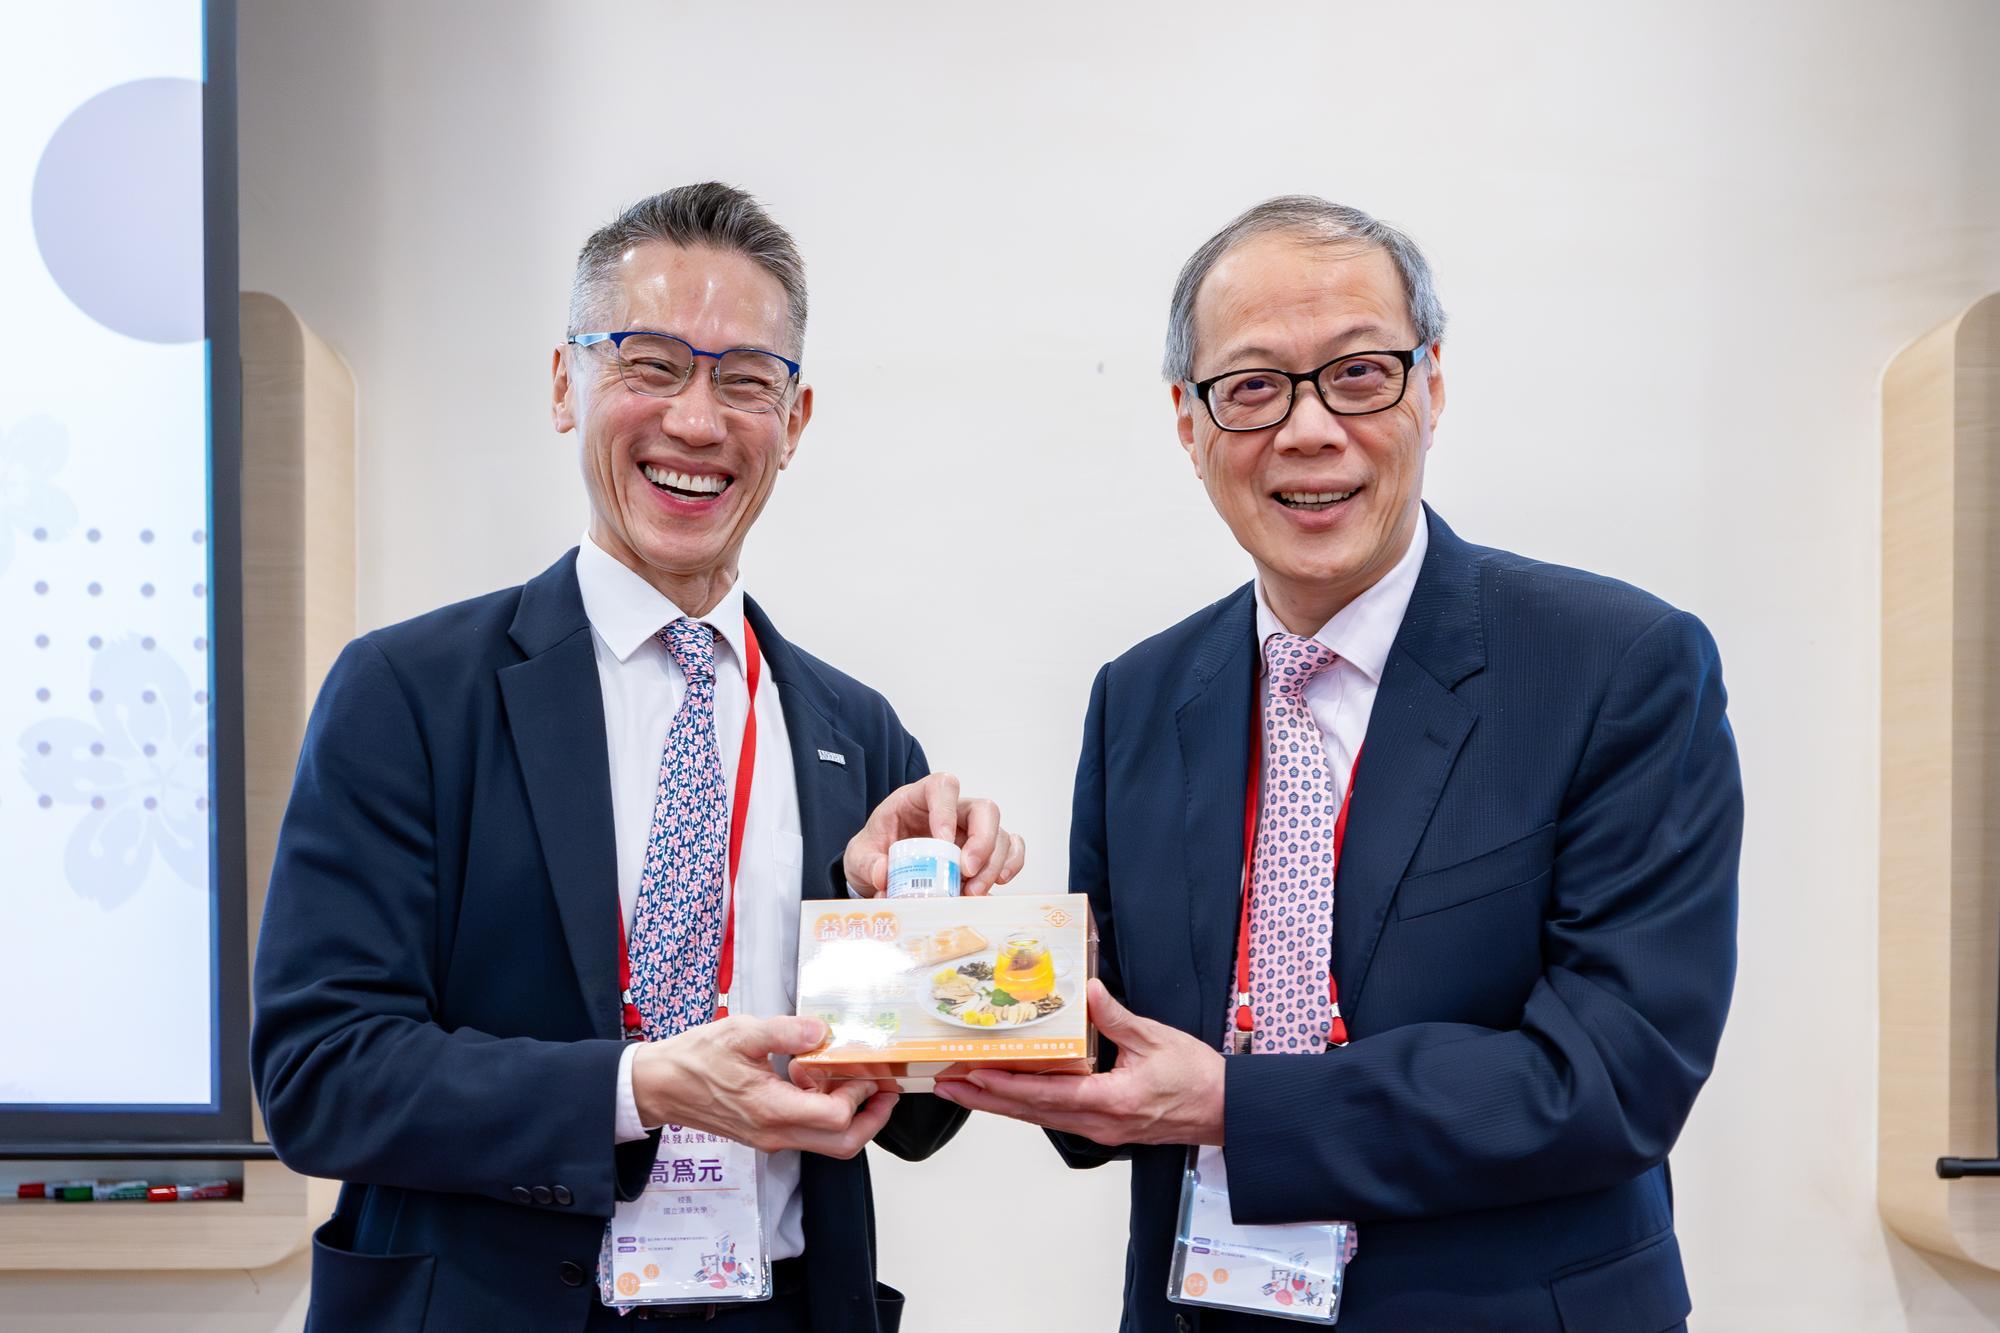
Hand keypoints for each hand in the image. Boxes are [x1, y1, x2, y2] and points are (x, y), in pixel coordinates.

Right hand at [630, 1015, 897, 1158]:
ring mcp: (771, 1138)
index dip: (857, 1094)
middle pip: (842, 1145)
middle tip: (885, 1090)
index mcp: (771, 1109)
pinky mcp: (766, 1134)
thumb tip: (822, 1031)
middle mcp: (775, 1133)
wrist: (659, 1086)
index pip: (835, 1118)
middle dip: (872, 1119)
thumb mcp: (740, 1033)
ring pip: (828, 1144)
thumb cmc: (695, 1059)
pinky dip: (828, 1116)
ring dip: (853, 1119)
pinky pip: (809, 1135)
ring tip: (859, 1083)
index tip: (861, 1068)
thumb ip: (785, 1032)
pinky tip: (823, 1085)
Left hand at [842, 772, 1025, 896]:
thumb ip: (867, 863)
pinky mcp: (984, 851)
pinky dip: (1010, 864)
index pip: (942, 787)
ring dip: (993, 864)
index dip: (946, 809)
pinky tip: (999, 883)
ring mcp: (971, 830)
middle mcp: (952, 810)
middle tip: (967, 871)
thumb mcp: (859, 856)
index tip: (942, 841)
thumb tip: (884, 874)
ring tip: (973, 892)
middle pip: (983, 809)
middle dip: (981, 841)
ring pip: (1000, 833)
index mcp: (919, 799)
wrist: (882, 870)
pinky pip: (1010, 849)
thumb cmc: (875, 852)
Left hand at [932, 980, 1225, 1145]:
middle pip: (1030, 1112)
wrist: (1224, 1110)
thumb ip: (1116, 1017)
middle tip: (947, 1084)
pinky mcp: (1102, 1125)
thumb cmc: (1196, 1078)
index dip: (1004, 1085)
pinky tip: (1007, 1093)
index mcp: (1110, 1101)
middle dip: (985, 1098)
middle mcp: (1098, 1122)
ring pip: (1038, 1117)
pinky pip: (1054, 1116)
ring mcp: (1099, 1129)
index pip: (1044, 1094)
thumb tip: (1089, 990)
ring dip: (999, 1103)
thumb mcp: (1156, 1039)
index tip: (972, 1074)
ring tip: (964, 1088)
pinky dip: (1025, 1105)